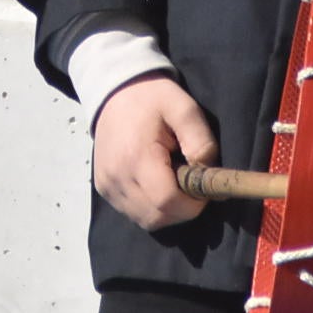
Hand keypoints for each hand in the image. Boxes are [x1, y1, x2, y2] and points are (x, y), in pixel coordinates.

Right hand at [91, 75, 218, 231]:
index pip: (168, 202)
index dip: (192, 204)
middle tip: (190, 186)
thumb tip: (208, 174)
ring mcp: (107, 185)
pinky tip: (156, 184)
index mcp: (137, 157)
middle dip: (181, 210)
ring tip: (172, 183)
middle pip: (157, 217)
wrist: (115, 91)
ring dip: (166, 212)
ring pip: (145, 220)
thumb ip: (201, 141)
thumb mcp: (184, 108)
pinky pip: (132, 213)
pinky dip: (150, 208)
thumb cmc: (152, 98)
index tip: (203, 190)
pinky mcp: (103, 189)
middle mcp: (117, 177)